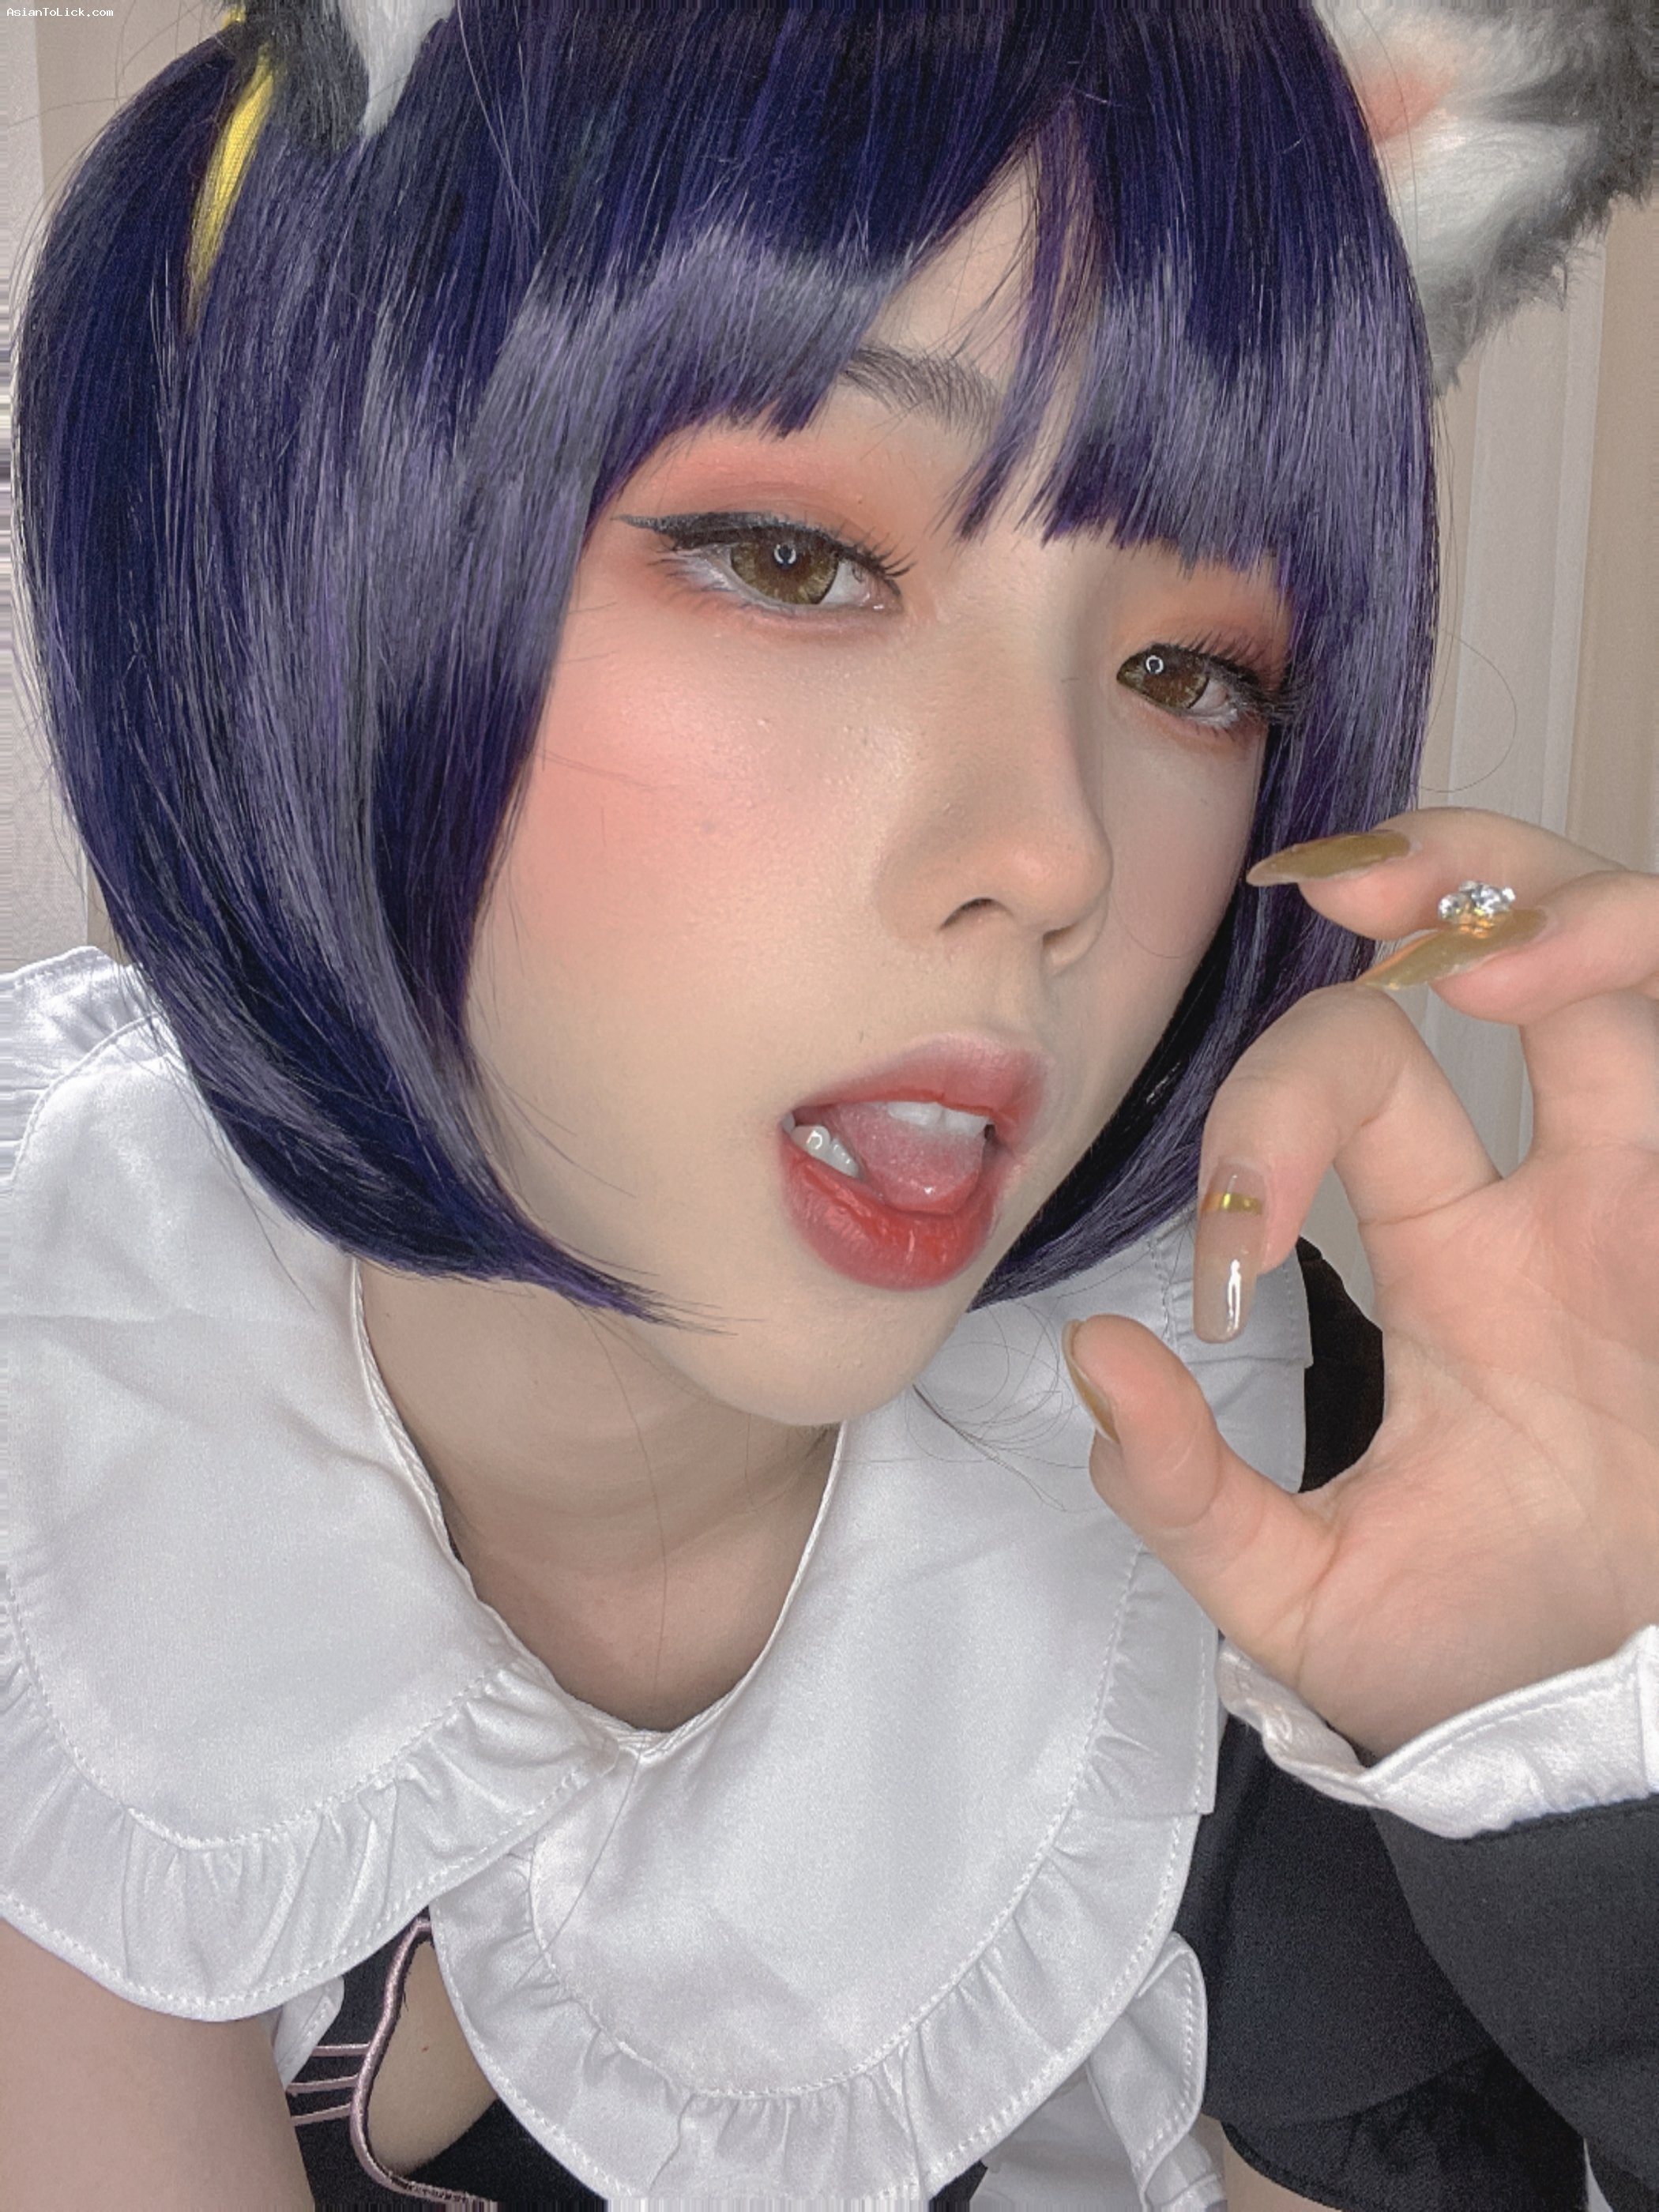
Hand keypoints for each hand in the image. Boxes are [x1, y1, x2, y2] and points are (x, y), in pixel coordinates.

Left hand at [1062, 807, 1658, 1759]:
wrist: (1601, 1744)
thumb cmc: (1472, 1657)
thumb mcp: (1300, 1589)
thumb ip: (1190, 1490)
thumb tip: (1098, 1356)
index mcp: (1449, 1253)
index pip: (1358, 1090)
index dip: (1274, 1124)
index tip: (1230, 1251)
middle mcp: (1561, 1202)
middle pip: (1506, 968)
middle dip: (1444, 885)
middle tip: (1354, 887)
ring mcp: (1655, 1217)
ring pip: (1639, 979)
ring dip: (1569, 916)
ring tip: (1484, 945)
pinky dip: (1654, 989)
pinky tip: (1591, 988)